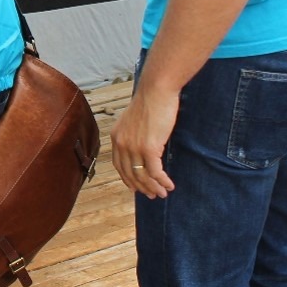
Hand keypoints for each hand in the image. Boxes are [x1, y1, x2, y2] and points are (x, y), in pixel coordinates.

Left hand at [110, 84, 177, 199]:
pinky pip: (155, 172)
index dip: (128, 179)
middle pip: (130, 174)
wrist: (156, 90)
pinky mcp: (149, 148)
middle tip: (152, 195)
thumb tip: (143, 149)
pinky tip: (169, 185)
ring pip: (143, 176)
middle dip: (142, 187)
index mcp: (116, 137)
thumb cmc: (150, 101)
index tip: (136, 188)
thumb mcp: (134, 120)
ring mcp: (134, 147)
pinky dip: (162, 181)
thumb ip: (134, 135)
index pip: (119, 166)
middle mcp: (122, 144)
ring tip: (163, 194)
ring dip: (154, 188)